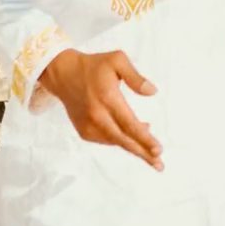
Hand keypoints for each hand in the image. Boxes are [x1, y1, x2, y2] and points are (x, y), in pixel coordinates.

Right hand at [39, 49, 162, 169]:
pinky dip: (121, 141)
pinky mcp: (84, 131)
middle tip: (160, 165)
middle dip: (144, 153)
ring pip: (116, 142)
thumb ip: (135, 77)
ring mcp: (89, 126)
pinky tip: (133, 137)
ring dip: (134, 148)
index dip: (145, 138)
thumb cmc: (94, 66)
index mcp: (108, 98)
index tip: (159, 149)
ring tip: (151, 152)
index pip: (129, 124)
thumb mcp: (117, 60)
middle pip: (124, 140)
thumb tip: (152, 92)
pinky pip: (107, 140)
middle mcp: (97, 116)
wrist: (64, 74)